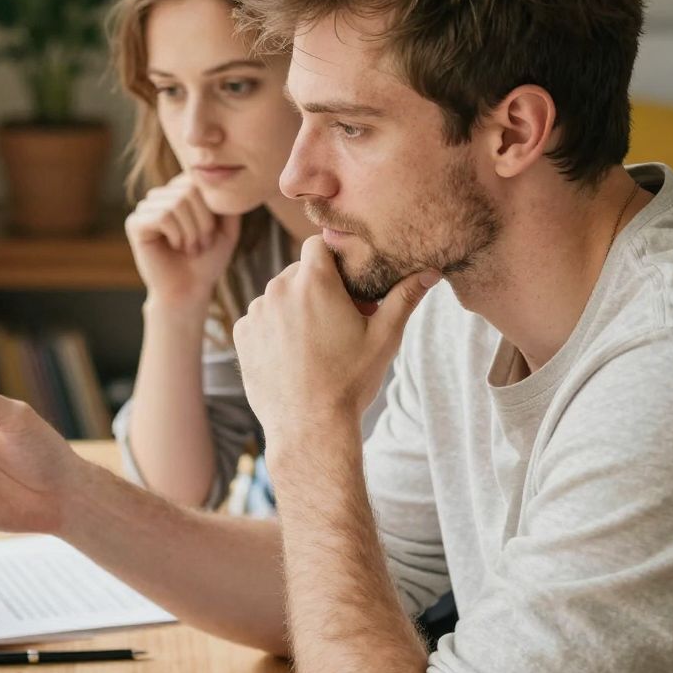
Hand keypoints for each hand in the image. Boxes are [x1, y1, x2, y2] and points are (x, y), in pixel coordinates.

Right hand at [125, 173, 240, 322]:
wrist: (189, 290)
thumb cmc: (206, 262)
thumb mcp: (227, 229)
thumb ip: (228, 204)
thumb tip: (225, 179)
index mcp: (178, 192)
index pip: (198, 180)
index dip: (210, 209)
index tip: (210, 235)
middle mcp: (160, 196)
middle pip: (188, 189)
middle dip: (202, 222)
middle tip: (200, 245)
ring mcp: (145, 209)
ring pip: (176, 203)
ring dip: (190, 231)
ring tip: (189, 248)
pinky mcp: (135, 224)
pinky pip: (162, 216)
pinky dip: (176, 234)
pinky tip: (175, 247)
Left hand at [232, 236, 439, 447]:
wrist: (309, 428)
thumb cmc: (350, 382)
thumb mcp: (384, 338)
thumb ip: (404, 297)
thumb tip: (430, 271)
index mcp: (314, 280)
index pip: (319, 244)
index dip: (333, 260)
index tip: (345, 285)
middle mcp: (279, 289)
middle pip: (298, 272)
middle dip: (316, 288)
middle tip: (336, 321)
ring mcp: (256, 312)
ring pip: (278, 296)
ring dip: (293, 308)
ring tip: (314, 343)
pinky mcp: (242, 335)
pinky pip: (259, 319)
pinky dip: (273, 329)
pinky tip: (292, 355)